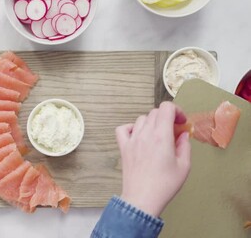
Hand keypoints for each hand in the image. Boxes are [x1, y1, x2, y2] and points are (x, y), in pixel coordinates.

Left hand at [118, 101, 190, 216]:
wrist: (142, 199)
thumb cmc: (164, 185)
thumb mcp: (184, 166)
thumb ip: (185, 146)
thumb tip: (183, 134)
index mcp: (162, 136)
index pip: (166, 108)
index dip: (177, 111)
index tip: (181, 122)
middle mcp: (145, 134)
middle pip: (155, 112)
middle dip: (167, 117)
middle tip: (174, 131)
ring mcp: (132, 140)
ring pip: (141, 119)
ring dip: (152, 123)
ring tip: (158, 136)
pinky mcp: (123, 148)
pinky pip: (123, 129)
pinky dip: (131, 128)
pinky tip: (139, 136)